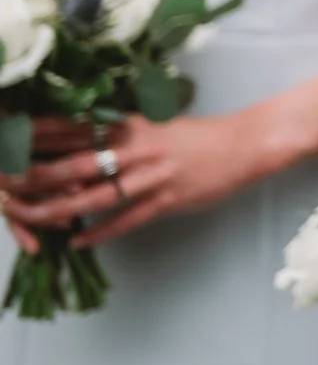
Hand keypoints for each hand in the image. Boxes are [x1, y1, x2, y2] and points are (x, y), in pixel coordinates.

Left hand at [1, 114, 259, 245]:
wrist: (247, 145)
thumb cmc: (199, 136)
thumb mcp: (157, 126)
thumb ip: (121, 134)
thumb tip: (80, 144)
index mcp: (133, 125)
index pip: (76, 129)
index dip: (40, 138)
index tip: (12, 143)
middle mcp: (139, 147)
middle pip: (77, 163)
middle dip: (39, 176)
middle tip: (11, 186)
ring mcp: (154, 175)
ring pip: (97, 195)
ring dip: (61, 209)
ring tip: (34, 219)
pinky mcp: (169, 198)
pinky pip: (128, 219)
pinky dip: (102, 231)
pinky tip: (80, 240)